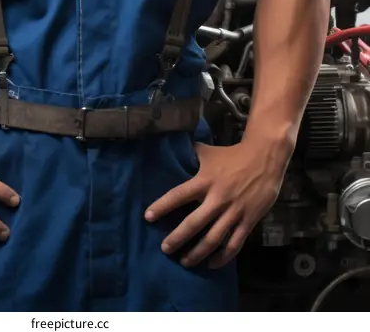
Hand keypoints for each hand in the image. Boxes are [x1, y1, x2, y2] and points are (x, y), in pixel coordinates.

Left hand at [144, 138, 289, 268]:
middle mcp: (217, 199)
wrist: (264, 157)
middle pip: (194, 224)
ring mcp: (234, 212)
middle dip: (177, 238)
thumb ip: (191, 154)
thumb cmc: (233, 155)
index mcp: (205, 181)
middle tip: (164, 249)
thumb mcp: (208, 152)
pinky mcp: (248, 221)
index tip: (147, 217)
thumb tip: (173, 148)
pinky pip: (234, 243)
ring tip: (185, 261)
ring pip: (213, 239)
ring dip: (197, 253)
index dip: (162, 206)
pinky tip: (211, 263)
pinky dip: (222, 257)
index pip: (178, 195)